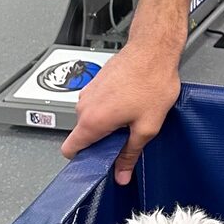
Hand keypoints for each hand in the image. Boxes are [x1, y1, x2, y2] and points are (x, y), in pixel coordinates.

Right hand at [59, 43, 180, 184]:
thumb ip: (130, 154)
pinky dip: (110, 108)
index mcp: (92, 120)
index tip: (99, 162)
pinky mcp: (95, 83)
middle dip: (103, 140)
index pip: (69, 150)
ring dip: (108, 122)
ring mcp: (88, 92)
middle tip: (127, 135)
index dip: (83, 160)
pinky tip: (130, 102)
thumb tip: (121, 174)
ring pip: (92, 119)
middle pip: (84, 135)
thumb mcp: (147, 127)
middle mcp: (84, 106)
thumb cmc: (151, 81)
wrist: (153, 49)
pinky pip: (97, 105)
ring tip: (132, 114)